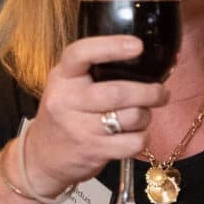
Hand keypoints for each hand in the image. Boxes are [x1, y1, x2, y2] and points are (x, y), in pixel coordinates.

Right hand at [27, 34, 171, 190]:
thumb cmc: (64, 115)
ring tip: (143, 115)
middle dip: (149, 92)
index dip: (111, 47)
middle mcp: (67, 100)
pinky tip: (135, 135)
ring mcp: (79, 128)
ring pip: (132, 117)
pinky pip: (133, 142)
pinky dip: (142, 138)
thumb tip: (143, 59)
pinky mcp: (92, 151)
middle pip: (118, 92)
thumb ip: (93, 73)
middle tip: (161, 93)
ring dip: (146, 116)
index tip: (137, 45)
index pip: (81, 53)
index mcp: (62, 77)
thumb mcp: (67, 87)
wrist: (42, 158)